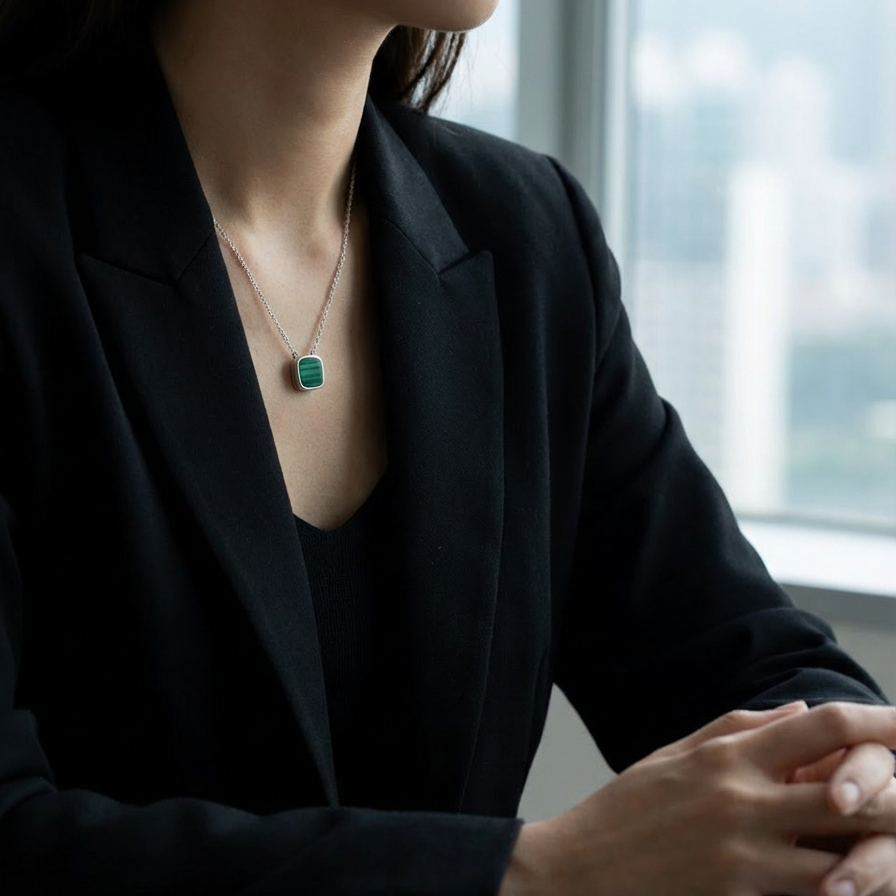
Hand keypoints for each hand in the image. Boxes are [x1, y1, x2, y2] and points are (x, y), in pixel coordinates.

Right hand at [501, 701, 895, 895]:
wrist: (580, 871)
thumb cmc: (626, 809)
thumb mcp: (674, 754)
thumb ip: (739, 728)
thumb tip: (801, 712)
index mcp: (729, 756)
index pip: (823, 727)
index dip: (878, 723)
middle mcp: (745, 800)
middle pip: (855, 796)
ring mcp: (747, 856)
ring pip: (848, 860)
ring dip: (880, 858)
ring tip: (893, 852)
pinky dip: (840, 892)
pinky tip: (850, 886)